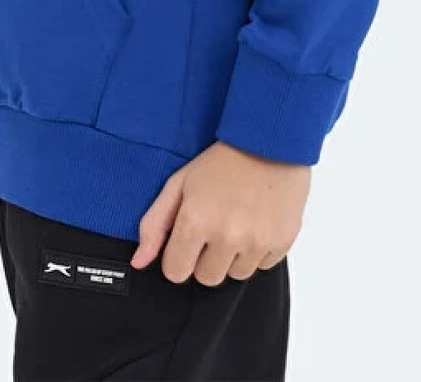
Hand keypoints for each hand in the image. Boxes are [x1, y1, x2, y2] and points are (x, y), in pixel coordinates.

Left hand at [129, 139, 310, 284]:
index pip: (176, 272)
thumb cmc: (221, 162)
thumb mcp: (179, 184)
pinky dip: (258, 251)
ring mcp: (256, 242)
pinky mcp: (281, 243)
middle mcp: (226, 237)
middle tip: (215, 226)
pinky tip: (257, 223)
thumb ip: (154, 224)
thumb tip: (139, 262)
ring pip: (236, 275)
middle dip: (206, 258)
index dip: (179, 255)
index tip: (188, 237)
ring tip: (238, 222)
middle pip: (207, 278)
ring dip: (233, 256)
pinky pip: (262, 266)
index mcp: (195, 222)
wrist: (268, 142)